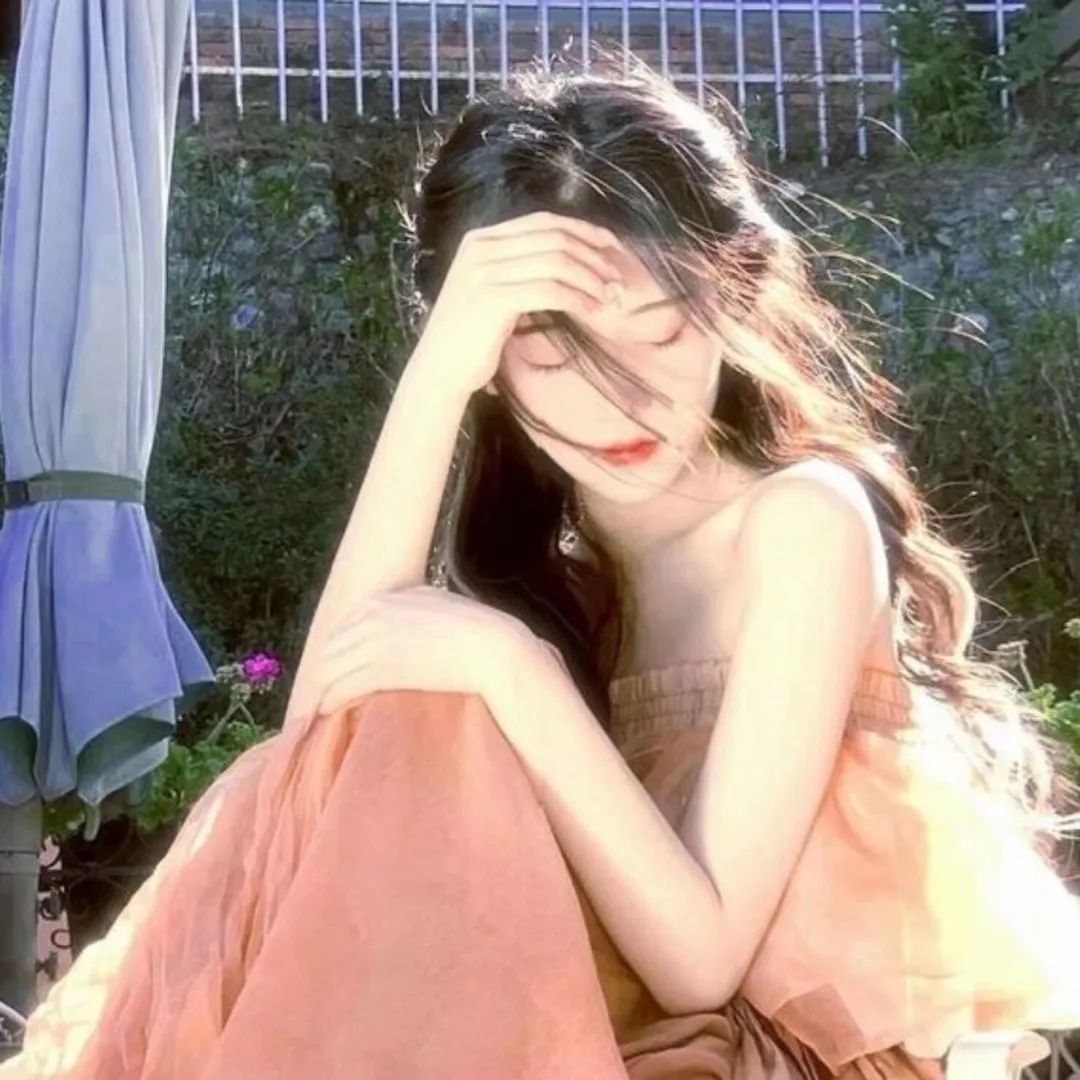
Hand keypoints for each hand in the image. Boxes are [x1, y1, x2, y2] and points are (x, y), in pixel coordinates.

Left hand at [309, 584, 543, 717]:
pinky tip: (325, 714)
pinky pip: (342, 687)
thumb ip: (404, 609)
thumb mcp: (431, 604)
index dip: (332, 657)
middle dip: (317, 677)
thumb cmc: (471, 629)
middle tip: (309, 702)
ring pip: (329, 670)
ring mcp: (374, 641)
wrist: (491, 647)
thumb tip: (392, 624)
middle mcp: (371, 615)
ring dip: (316, 694)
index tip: (327, 677)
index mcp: (381, 599)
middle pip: (329, 650)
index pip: (341, 631)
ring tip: (312, 715)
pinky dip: (329, 702)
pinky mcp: (382, 669)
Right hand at [410, 210, 626, 401]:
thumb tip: (572, 260)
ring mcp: (485, 271)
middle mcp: (481, 247)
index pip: (544, 221)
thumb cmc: (470, 338)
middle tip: (618, 279)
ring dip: (591, 278)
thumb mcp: (492, 290)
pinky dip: (578, 298)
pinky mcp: (494, 298)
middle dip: (594, 256)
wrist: (438, 370)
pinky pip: (550, 290)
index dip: (584, 231)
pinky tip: (593, 310)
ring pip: (557, 261)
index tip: (612, 248)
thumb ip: (518, 267)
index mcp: (481, 239)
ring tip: (610, 297)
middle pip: (555, 237)